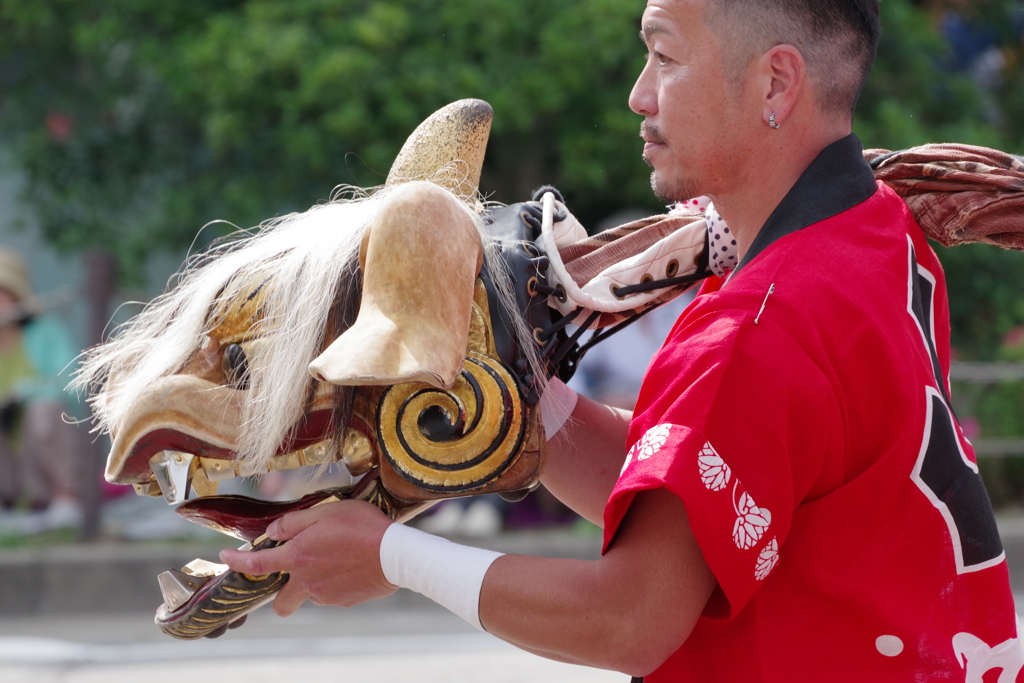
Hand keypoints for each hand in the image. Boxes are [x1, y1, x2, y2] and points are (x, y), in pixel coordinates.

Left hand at [219, 498, 396, 616]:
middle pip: (281, 602)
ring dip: (315, 582)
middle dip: (281, 595)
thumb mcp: (327, 512)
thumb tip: (274, 531)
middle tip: (295, 576)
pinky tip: (352, 566)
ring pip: (311, 594)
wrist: (397, 556)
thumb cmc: (363, 527)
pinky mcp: (345, 602)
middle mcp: (307, 581)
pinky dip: (337, 583)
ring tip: (339, 559)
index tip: (226, 557)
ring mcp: (326, 595)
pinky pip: (333, 594)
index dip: (236, 562)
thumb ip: (296, 522)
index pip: (257, 565)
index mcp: (298, 557)